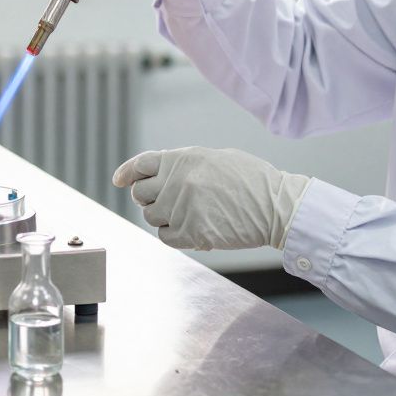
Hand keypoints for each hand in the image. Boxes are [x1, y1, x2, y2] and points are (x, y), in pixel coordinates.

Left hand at [112, 147, 311, 250]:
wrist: (276, 206)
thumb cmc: (252, 180)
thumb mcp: (215, 158)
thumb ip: (185, 164)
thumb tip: (160, 173)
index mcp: (182, 159)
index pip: (140, 165)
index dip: (126, 173)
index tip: (119, 181)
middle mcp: (176, 182)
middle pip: (140, 194)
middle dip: (149, 198)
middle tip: (169, 201)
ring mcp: (181, 209)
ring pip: (151, 217)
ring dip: (164, 217)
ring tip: (190, 214)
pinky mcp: (190, 234)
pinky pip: (165, 236)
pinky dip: (174, 235)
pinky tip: (193, 228)